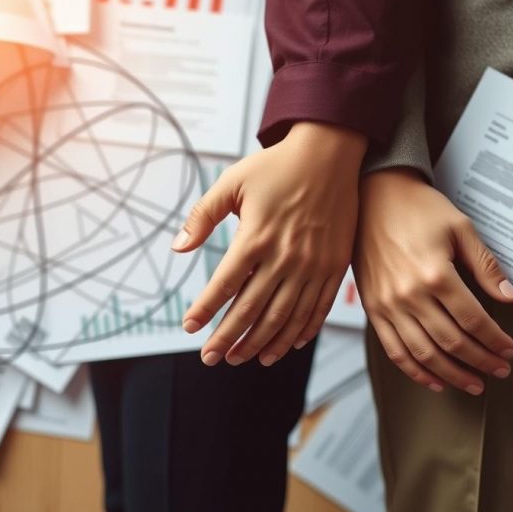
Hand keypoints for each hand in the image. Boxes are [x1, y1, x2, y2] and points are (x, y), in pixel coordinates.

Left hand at [173, 122, 364, 366]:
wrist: (330, 152)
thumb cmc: (277, 166)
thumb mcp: (232, 182)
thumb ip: (202, 215)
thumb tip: (178, 248)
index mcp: (256, 236)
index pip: (224, 285)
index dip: (205, 310)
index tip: (190, 328)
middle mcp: (285, 256)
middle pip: (251, 311)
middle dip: (228, 339)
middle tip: (211, 358)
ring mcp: (313, 265)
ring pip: (284, 318)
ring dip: (261, 344)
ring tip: (243, 359)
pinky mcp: (334, 266)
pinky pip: (317, 309)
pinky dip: (300, 332)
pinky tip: (286, 346)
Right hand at [353, 168, 512, 394]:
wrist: (374, 195)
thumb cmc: (419, 208)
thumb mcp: (460, 229)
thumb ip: (485, 266)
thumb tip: (510, 297)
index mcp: (435, 274)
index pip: (473, 320)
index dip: (495, 340)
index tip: (509, 350)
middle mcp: (410, 295)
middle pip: (451, 342)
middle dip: (481, 361)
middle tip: (500, 370)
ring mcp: (388, 305)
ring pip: (423, 353)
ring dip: (452, 374)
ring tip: (474, 383)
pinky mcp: (373, 308)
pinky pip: (394, 350)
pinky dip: (415, 371)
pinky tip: (434, 380)